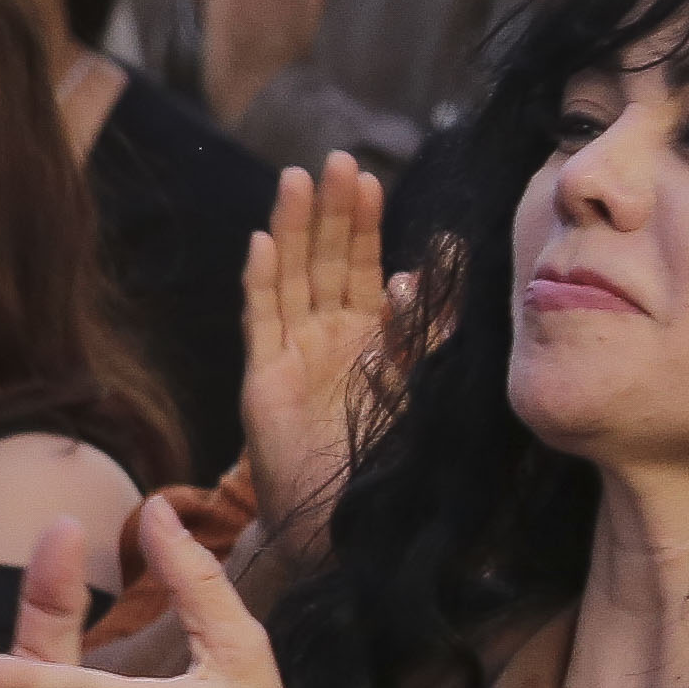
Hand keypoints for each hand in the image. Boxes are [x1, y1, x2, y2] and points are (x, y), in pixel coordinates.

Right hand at [241, 156, 391, 557]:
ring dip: (293, 229)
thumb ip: (427, 333)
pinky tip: (262, 243)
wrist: (348, 527)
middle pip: (324, 260)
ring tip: (297, 179)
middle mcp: (328, 338)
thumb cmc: (394, 464)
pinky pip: (261, 322)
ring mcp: (293, 355)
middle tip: (338, 160)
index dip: (365, 225)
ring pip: (291, 278)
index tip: (373, 181)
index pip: (365, 268)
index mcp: (369, 337)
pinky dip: (261, 282)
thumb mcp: (426, 387)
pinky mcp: (265, 380)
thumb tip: (427, 271)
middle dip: (330, 210)